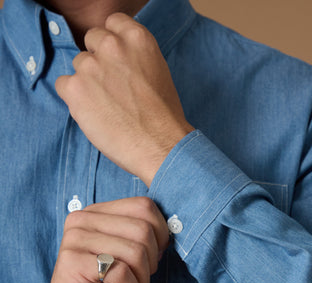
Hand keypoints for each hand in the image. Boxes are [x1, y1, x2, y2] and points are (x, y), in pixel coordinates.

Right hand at [31, 197, 168, 282]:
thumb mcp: (129, 260)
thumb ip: (145, 239)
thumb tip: (172, 231)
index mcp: (96, 212)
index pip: (144, 206)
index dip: (160, 235)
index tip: (150, 259)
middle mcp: (82, 219)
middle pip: (143, 230)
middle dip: (150, 263)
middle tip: (136, 281)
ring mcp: (74, 239)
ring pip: (136, 252)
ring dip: (141, 281)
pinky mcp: (72, 262)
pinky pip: (122, 271)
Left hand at [55, 13, 193, 186]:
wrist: (161, 146)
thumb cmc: (163, 117)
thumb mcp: (157, 72)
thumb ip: (134, 57)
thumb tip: (117, 61)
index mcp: (137, 38)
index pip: (112, 23)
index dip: (112, 44)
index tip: (116, 61)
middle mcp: (112, 46)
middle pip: (91, 41)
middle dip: (98, 61)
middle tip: (111, 88)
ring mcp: (91, 67)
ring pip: (78, 65)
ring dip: (87, 82)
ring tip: (106, 107)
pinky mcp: (75, 89)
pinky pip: (63, 85)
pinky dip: (74, 99)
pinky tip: (93, 114)